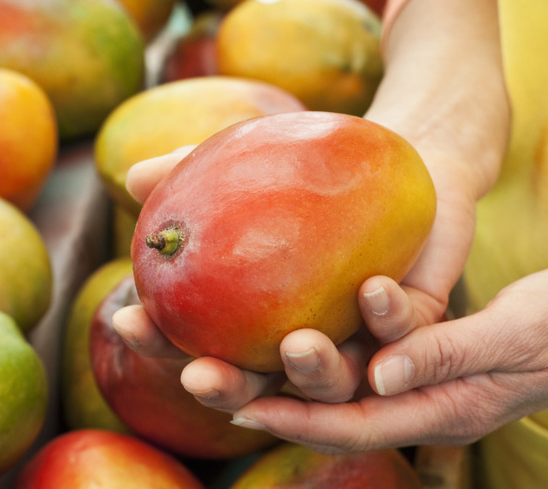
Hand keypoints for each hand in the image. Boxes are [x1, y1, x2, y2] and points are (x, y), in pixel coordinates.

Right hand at [115, 130, 478, 400]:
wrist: (390, 156)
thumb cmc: (303, 170)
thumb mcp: (244, 164)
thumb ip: (192, 172)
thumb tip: (133, 179)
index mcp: (257, 322)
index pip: (200, 345)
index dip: (160, 344)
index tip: (129, 321)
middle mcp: (305, 342)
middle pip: (263, 388)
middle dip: (231, 391)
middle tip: (202, 376)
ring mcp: (361, 340)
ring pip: (340, 384)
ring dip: (317, 374)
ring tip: (299, 345)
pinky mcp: (417, 326)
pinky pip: (409, 337)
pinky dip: (391, 319)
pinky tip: (374, 289)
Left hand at [220, 264, 547, 451]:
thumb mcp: (511, 336)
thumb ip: (447, 355)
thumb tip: (380, 379)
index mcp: (437, 410)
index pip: (353, 423)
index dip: (295, 416)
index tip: (240, 405)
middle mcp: (410, 397)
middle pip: (324, 405)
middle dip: (263, 394)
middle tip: (199, 376)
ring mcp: (405, 373)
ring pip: (328, 377)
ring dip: (272, 365)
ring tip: (215, 347)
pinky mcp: (402, 344)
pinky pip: (347, 348)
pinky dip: (307, 338)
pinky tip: (268, 317)